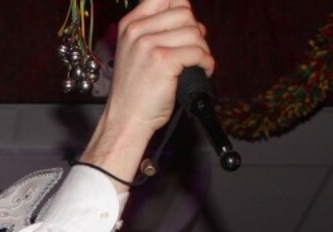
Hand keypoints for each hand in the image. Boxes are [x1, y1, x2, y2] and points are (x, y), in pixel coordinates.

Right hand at [81, 0, 214, 181]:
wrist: (126, 119)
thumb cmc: (135, 91)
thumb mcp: (136, 53)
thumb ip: (156, 30)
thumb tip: (190, 18)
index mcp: (129, 25)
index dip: (181, 7)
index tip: (187, 25)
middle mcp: (137, 31)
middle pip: (184, 12)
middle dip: (195, 32)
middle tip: (193, 51)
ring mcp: (148, 44)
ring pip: (194, 32)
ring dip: (202, 49)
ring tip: (196, 64)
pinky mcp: (163, 60)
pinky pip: (198, 52)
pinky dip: (206, 63)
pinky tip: (201, 72)